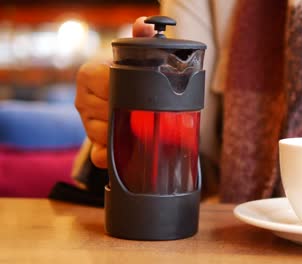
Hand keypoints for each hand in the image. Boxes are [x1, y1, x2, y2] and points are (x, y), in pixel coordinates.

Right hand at [75, 17, 154, 167]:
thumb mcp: (133, 54)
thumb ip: (140, 38)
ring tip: (140, 128)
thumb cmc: (128, 75)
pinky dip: (111, 157)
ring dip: (123, 134)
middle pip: (104, 112)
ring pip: (103, 134)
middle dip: (127, 114)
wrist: (121, 95)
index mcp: (88, 75)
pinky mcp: (92, 142)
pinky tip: (125, 153)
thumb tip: (145, 25)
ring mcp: (85, 122)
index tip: (141, 95)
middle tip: (146, 113)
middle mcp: (82, 99)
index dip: (125, 92)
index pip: (106, 86)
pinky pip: (99, 155)